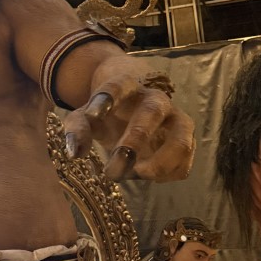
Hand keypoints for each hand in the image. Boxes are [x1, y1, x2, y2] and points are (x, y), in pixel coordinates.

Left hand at [63, 58, 194, 181]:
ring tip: (136, 175)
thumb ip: (78, 129)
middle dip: (134, 141)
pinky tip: (145, 175)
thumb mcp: (86, 115)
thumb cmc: (106, 111)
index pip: (118, 86)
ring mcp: (176, 119)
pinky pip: (185, 161)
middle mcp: (156, 99)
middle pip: (152, 113)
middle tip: (112, 170)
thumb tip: (74, 153)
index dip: (107, 99)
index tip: (92, 115)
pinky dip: (168, 174)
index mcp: (127, 85)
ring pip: (181, 140)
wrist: (133, 104)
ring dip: (160, 163)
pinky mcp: (186, 140)